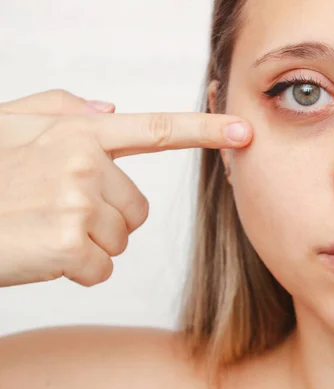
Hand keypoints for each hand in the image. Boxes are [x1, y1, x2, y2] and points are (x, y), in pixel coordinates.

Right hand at [0, 89, 251, 286]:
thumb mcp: (7, 128)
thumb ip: (58, 110)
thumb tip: (109, 107)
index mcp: (77, 133)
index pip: (156, 130)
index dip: (206, 130)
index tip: (244, 132)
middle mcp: (83, 162)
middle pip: (137, 209)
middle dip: (105, 218)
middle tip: (56, 215)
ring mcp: (75, 202)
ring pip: (120, 240)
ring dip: (87, 244)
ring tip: (42, 230)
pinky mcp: (66, 244)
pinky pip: (100, 268)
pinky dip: (75, 270)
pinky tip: (40, 255)